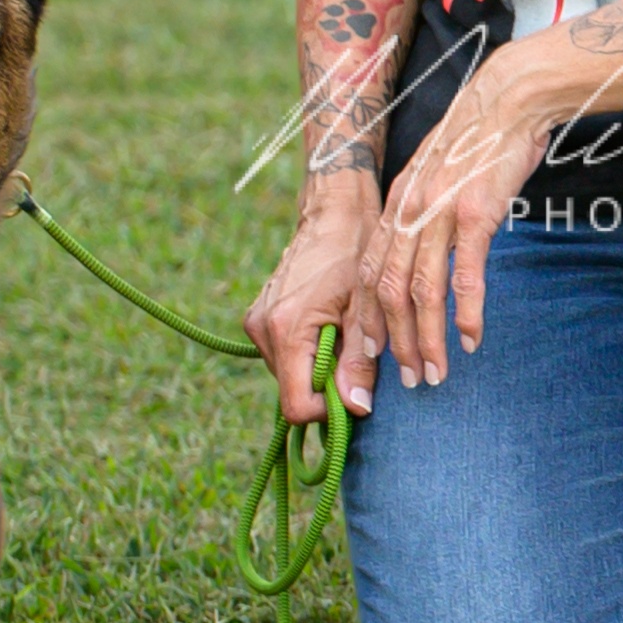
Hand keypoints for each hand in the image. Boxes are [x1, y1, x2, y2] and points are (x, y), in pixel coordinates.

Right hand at [246, 186, 384, 422]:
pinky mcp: (259, 317)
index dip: (329, 410)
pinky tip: (328, 324)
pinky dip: (309, 352)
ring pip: (290, 375)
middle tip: (354, 349)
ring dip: (319, 367)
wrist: (333, 211)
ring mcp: (257, 322)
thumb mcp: (365, 307)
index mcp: (286, 328)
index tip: (355, 389)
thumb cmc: (354, 250)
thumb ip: (359, 360)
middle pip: (293, 391)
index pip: (296, 406)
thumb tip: (357, 408)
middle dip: (327, 385)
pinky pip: (285, 355)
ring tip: (342, 330)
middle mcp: (262, 328)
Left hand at [362, 65, 558, 387]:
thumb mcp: (434, 179)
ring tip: (438, 373)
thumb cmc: (476, 143)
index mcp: (396, 207)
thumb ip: (422, 219)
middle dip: (395, 345)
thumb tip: (423, 263)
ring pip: (422, 292)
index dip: (367, 322)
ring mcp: (440, 213)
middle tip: (409, 381)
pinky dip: (467, 312)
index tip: (371, 359)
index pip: (370, 276)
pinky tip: (472, 338)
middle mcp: (409, 213)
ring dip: (427, 339)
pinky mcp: (477, 213)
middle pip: (389, 293)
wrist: (507, 99)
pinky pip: (465, 274)